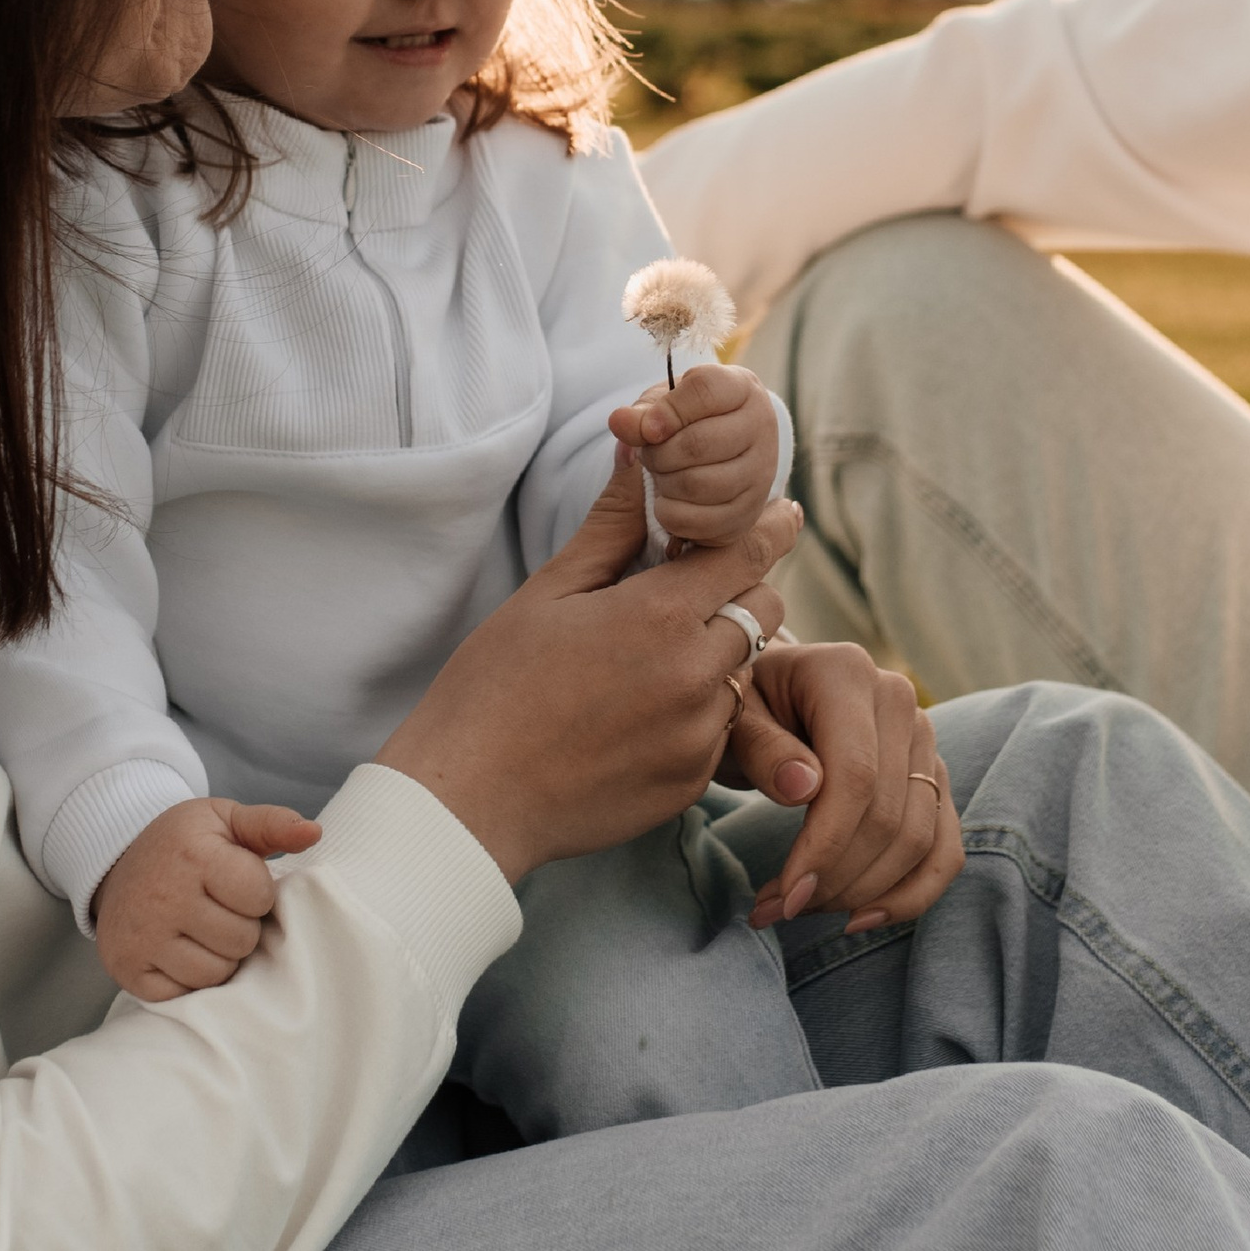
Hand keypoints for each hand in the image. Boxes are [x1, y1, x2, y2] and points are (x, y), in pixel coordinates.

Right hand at [91, 795, 322, 1003]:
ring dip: (219, 955)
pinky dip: (190, 978)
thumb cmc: (184, 845)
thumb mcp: (224, 820)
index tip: (234, 882)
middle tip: (217, 908)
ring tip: (201, 930)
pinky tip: (180, 949)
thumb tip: (314, 832)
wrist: (114, 867)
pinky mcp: (129, 969)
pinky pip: (184, 993)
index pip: (260, 897)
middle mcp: (163, 898)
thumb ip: (272, 824)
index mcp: (194, 855)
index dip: (256, 892)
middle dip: (240, 925)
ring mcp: (143, 938)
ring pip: (216, 972)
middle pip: (241, 940)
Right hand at [379, 452, 801, 887]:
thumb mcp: (549, 592)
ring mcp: (698, 737)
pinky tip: (637, 714)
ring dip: (719, 656)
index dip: (767, 528)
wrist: (469, 800)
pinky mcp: (692, 784)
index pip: (748, 553)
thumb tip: (637, 450)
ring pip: (745, 673)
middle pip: (765, 611)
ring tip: (653, 660)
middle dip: (740, 592)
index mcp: (659, 616)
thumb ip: (610, 524)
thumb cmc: (494, 686)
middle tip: (694, 591)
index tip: (780, 514)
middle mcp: (695, 676)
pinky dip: (696, 714)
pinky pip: (721, 731)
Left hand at [607, 361, 783, 546]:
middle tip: (650, 453)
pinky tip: (669, 500)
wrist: (721, 453)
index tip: (646, 427)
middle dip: (658, 452)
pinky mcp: (748, 513)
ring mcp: (760, 474)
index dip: (667, 410)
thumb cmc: (686, 421)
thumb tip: (619, 422)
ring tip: (662, 474)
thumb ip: (641, 414)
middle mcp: (762, 429)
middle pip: (697, 443)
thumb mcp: (663, 405)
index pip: (704, 391)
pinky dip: (671, 513)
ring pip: (698, 484)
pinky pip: (699, 521)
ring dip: (664, 482)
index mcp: (742, 389)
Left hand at [722, 643, 962, 935]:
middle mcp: (899, 701)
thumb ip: (763, 748)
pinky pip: (944, 847)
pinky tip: (860, 919)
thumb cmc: (744, 707)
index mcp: (846, 674)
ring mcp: (923, 739)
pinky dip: (910, 894)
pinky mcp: (933, 777)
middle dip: (835, 879)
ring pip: (918, 839)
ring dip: (862, 893)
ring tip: (800, 909)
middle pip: (888, 815)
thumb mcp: (733, 720)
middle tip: (778, 909)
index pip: (855, 776)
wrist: (767, 694)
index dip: (825, 846)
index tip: (786, 895)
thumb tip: (804, 788)